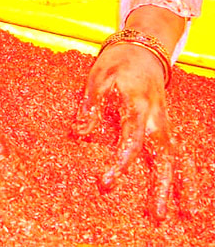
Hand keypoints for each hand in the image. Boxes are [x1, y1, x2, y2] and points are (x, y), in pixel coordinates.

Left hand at [72, 43, 191, 220]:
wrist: (144, 51)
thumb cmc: (118, 64)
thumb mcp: (97, 77)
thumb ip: (89, 106)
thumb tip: (78, 133)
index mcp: (138, 106)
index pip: (130, 140)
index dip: (119, 163)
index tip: (106, 182)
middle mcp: (158, 119)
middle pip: (163, 157)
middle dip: (161, 187)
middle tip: (156, 214)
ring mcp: (167, 124)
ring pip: (177, 159)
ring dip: (179, 186)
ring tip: (183, 214)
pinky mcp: (168, 127)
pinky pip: (180, 154)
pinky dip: (185, 175)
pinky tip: (187, 197)